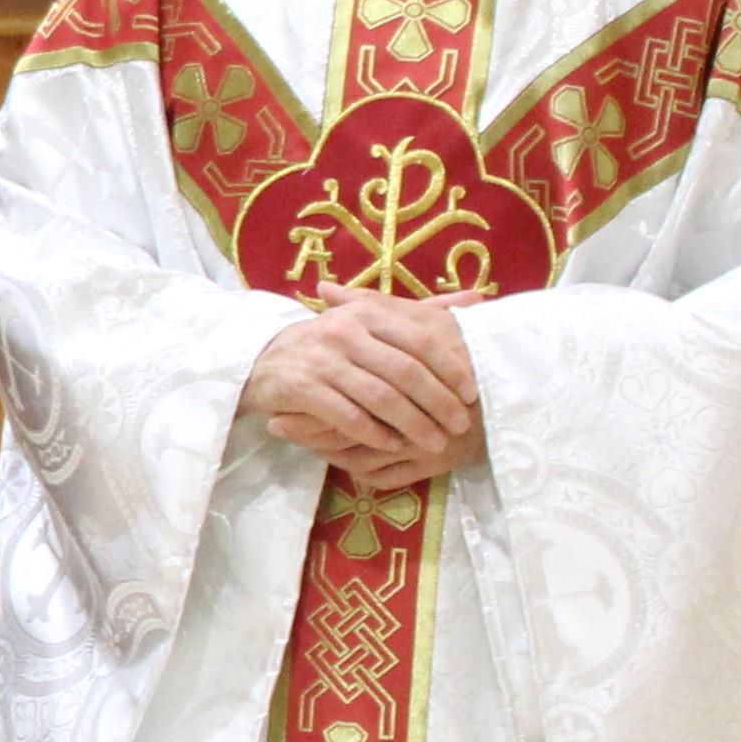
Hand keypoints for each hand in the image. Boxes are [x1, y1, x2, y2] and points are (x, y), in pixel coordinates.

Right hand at [240, 292, 479, 480]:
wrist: (262, 361)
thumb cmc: (327, 344)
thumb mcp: (369, 320)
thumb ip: (420, 312)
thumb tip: (478, 297)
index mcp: (366, 312)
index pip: (419, 340)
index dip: (450, 368)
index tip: (471, 394)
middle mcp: (344, 331)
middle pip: (404, 371)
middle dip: (438, 403)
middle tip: (459, 425)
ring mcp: (321, 359)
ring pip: (379, 397)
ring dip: (412, 424)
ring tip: (433, 442)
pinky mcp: (300, 387)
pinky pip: (346, 415)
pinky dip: (373, 432)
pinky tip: (391, 444)